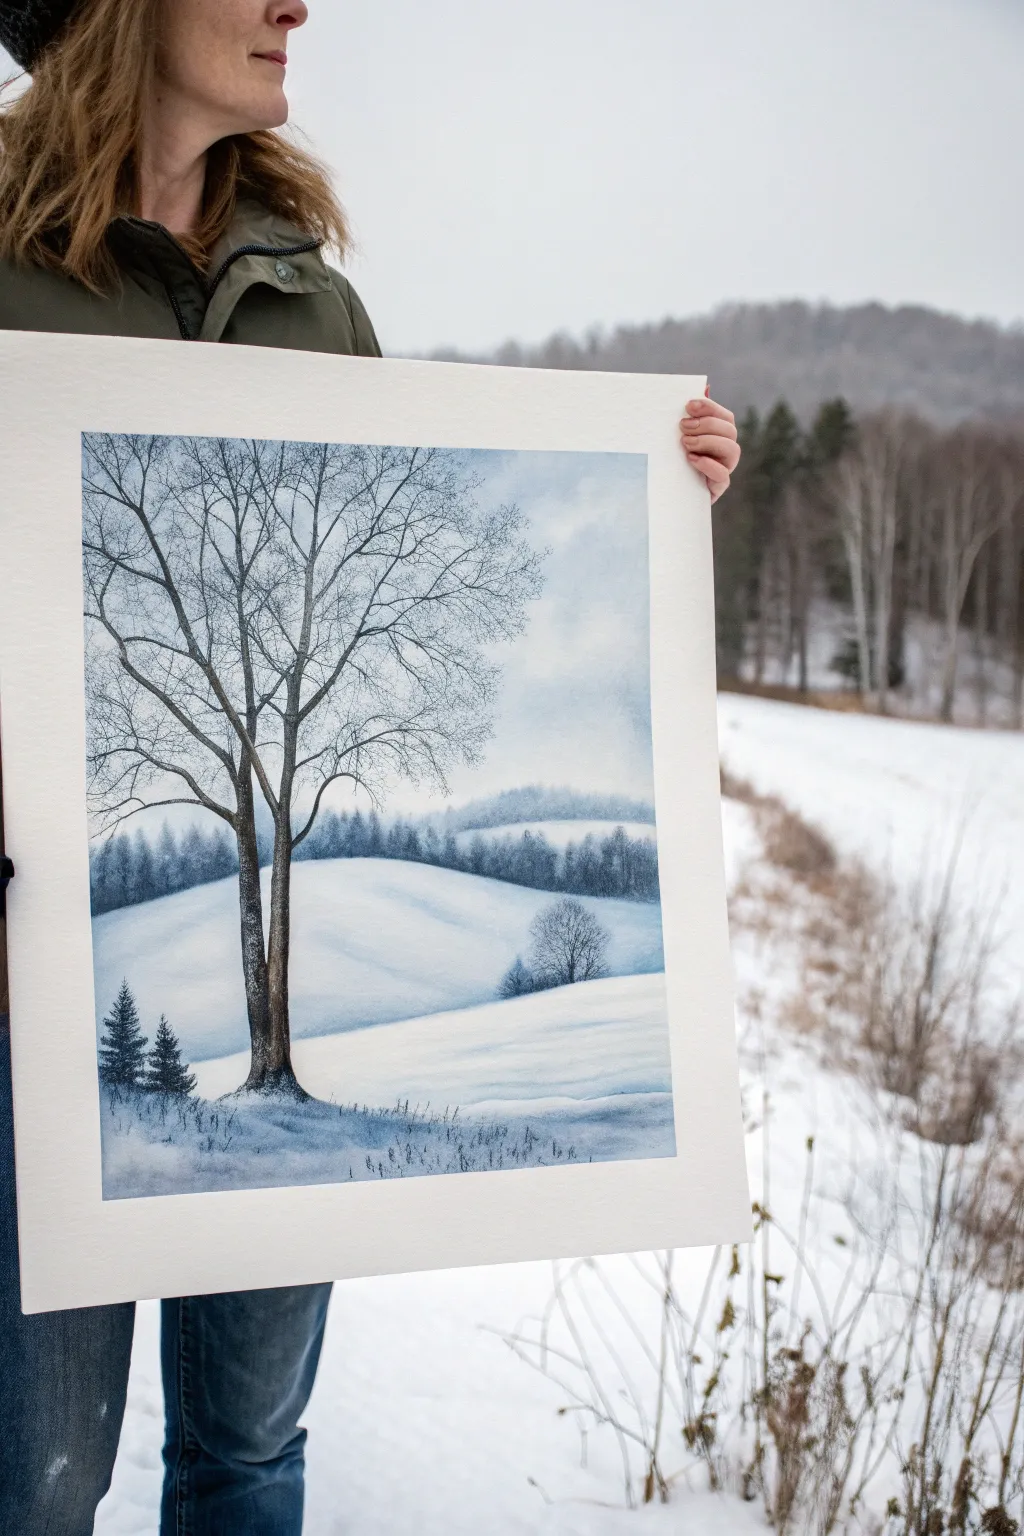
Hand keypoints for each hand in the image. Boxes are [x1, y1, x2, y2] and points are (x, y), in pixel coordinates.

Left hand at [680, 386, 739, 503]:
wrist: (663, 494)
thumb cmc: (671, 458)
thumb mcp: (675, 436)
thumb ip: (691, 414)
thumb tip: (705, 386)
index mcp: (719, 435)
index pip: (725, 416)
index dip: (710, 408)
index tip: (688, 405)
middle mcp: (725, 451)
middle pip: (730, 431)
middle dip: (707, 424)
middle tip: (682, 426)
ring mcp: (724, 469)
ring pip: (732, 451)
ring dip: (709, 442)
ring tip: (686, 443)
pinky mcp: (716, 488)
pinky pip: (723, 476)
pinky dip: (708, 465)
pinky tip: (692, 459)